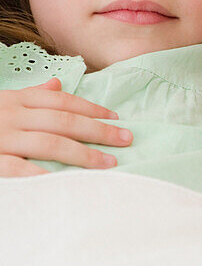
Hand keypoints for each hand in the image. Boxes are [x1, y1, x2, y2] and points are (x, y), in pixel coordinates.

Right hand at [0, 77, 131, 176]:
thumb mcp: (2, 102)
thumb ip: (29, 95)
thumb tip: (57, 83)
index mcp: (14, 100)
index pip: (60, 101)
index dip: (91, 109)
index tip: (116, 118)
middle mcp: (10, 116)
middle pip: (63, 121)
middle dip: (99, 130)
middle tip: (126, 139)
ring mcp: (2, 138)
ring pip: (50, 143)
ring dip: (84, 154)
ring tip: (109, 163)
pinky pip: (20, 169)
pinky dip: (46, 175)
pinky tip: (70, 182)